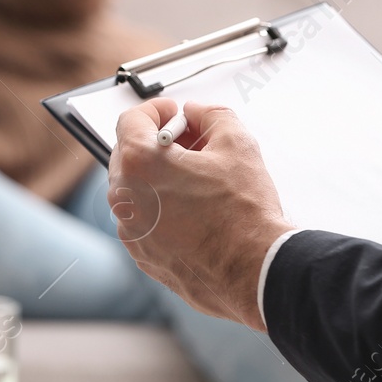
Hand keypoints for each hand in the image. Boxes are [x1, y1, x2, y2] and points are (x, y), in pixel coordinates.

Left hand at [109, 99, 294, 330]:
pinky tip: (195, 212)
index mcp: (140, 163)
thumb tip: (196, 113)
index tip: (172, 112)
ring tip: (198, 180)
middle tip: (191, 143)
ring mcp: (131, 231)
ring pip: (136, 190)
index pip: (131, 120)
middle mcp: (126, 198)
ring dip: (159, 178)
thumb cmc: (244, 212)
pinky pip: (144, 221)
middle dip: (158, 143)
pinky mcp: (144, 256)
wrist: (255, 271)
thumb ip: (211, 115)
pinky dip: (162, 210)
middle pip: (130, 154)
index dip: (155, 110)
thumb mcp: (236, 143)